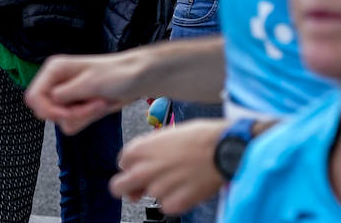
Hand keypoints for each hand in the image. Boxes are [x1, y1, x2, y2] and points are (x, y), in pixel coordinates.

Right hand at [25, 51, 142, 134]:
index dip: (48, 110)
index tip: (67, 113)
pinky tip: (99, 107)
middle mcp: (56, 82)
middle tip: (90, 105)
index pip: (33, 97)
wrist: (138, 79)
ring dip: (81, 116)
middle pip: (44, 111)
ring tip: (99, 103)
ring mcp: (66, 95)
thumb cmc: (117, 74)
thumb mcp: (90, 83)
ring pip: (59, 120)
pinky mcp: (76, 106)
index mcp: (54, 70)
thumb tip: (50, 101)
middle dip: (68, 114)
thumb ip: (66, 93)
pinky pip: (71, 123)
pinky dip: (86, 119)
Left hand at [111, 119, 226, 212]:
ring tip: (180, 177)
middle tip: (139, 187)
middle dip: (127, 187)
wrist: (223, 149)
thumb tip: (141, 162)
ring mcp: (157, 189)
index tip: (143, 165)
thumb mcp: (166, 134)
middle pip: (118, 187)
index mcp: (139, 149)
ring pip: (148, 196)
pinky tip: (187, 187)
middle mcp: (143, 170)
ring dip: (161, 190)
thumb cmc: (199, 137)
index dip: (133, 164)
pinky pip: (166, 206)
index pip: (122, 163)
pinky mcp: (173, 204)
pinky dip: (175, 200)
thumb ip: (149, 149)